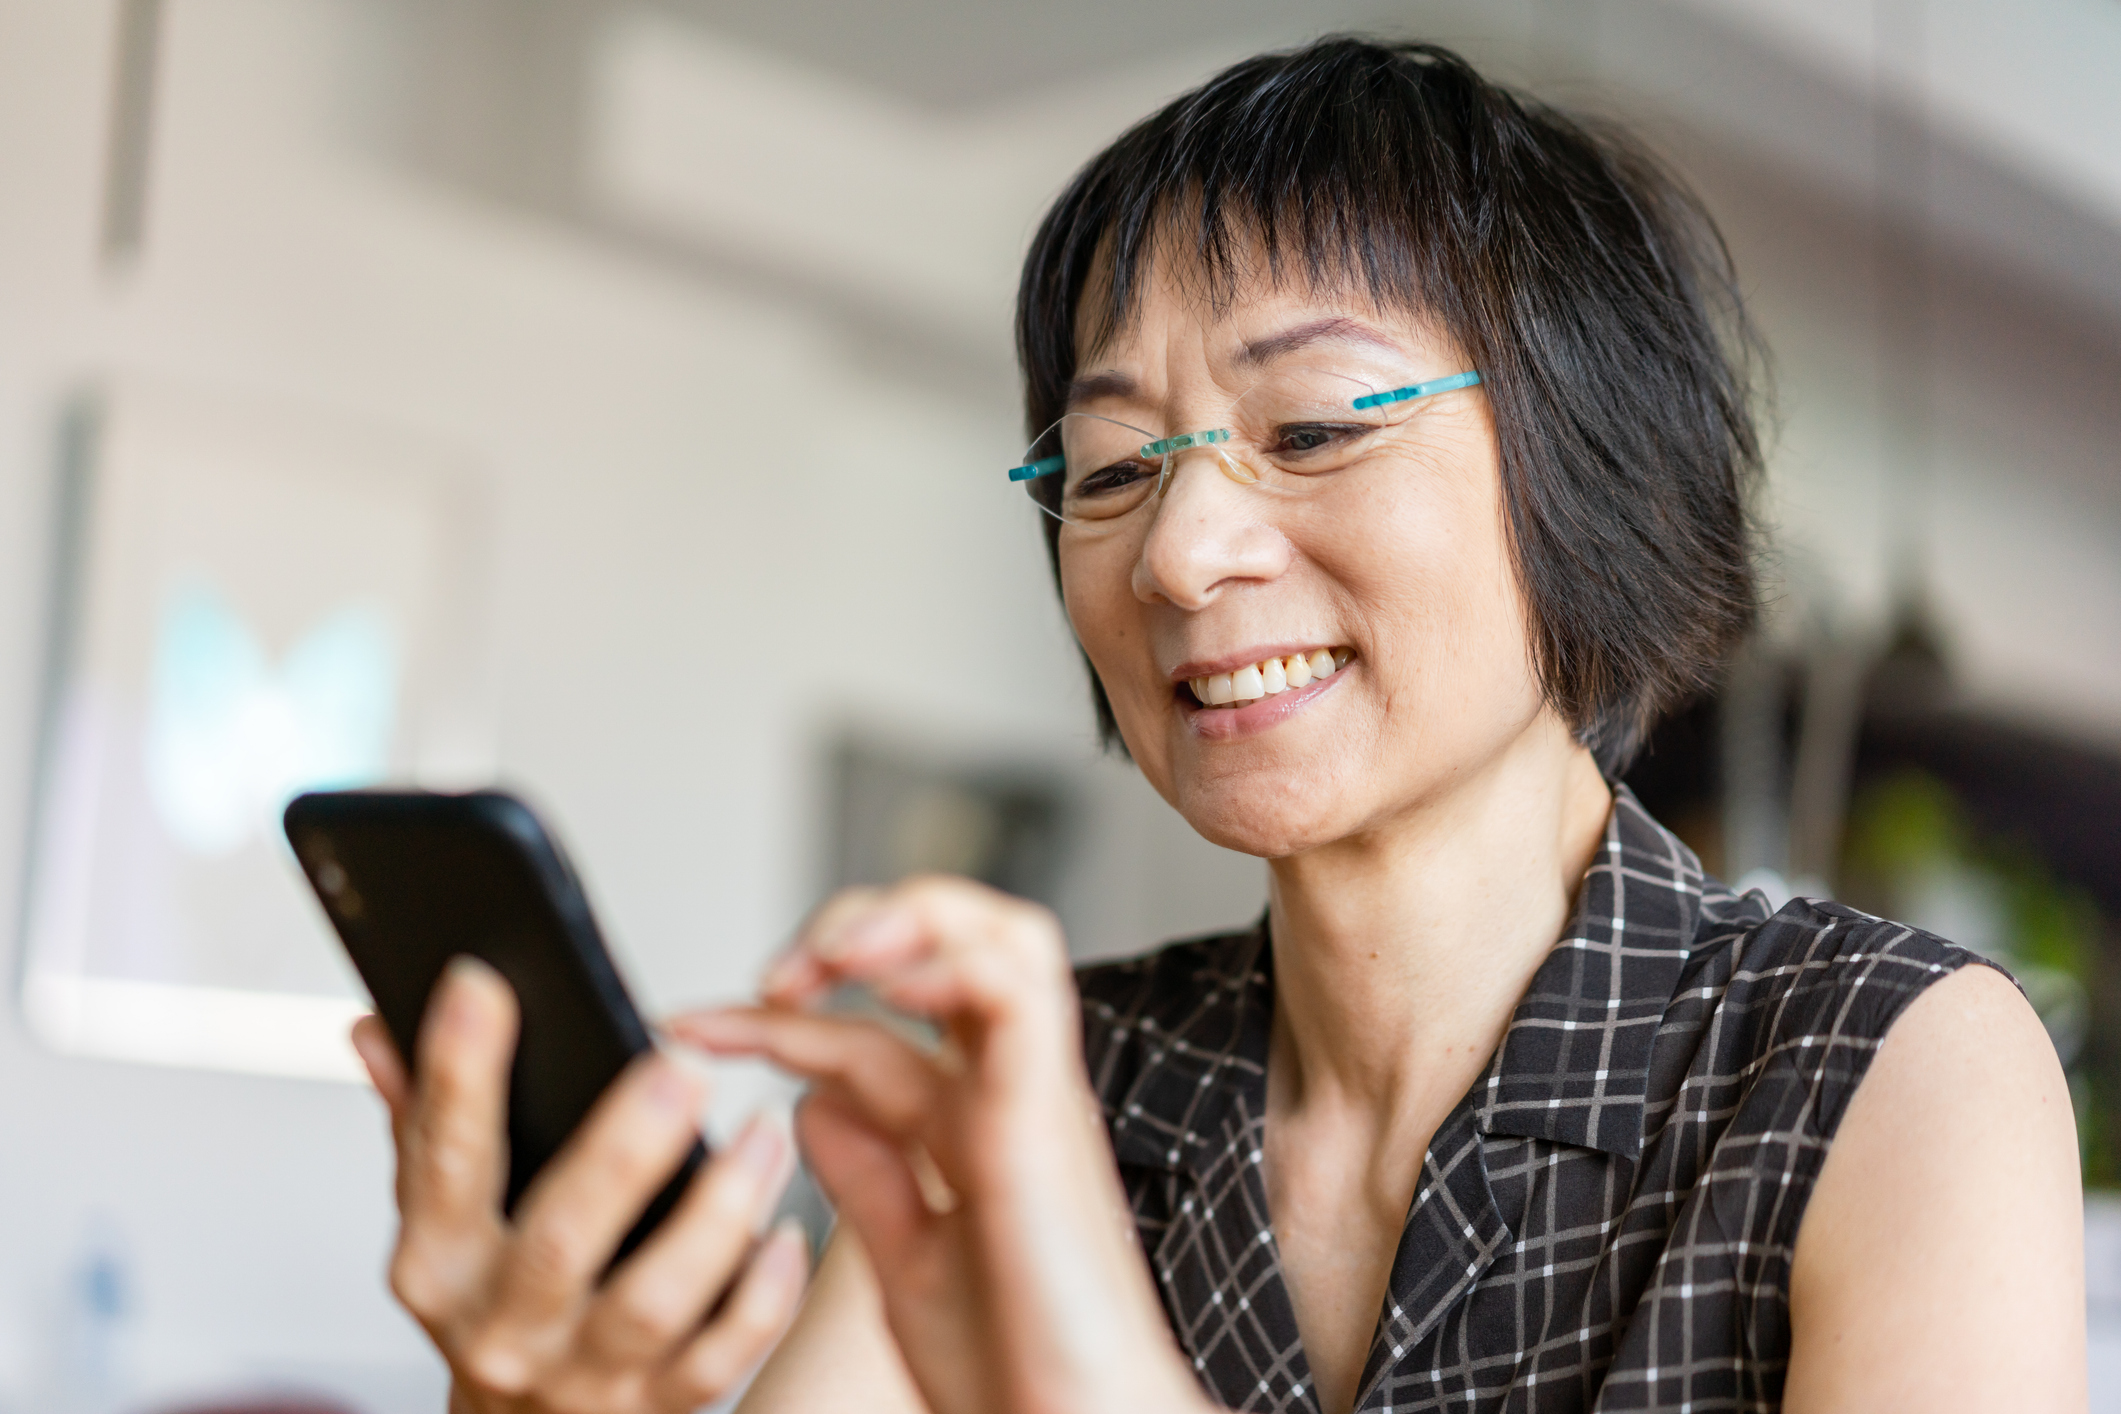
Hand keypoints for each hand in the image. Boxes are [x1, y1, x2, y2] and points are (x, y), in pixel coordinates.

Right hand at [352, 957, 807, 1413]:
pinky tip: (786, 1232)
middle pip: (560, 1238)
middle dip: (624, 1150)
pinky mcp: (656, 1408)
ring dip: (719, 1212)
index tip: (483, 984)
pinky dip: (762, 1294)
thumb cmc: (493, 1306)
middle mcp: (503, 1325)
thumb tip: (378, 1027)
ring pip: (654, 1301)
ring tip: (764, 1135)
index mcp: (440, 1262)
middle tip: (682, 1067)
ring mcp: (581, 1375)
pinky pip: (722, 1356)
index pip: (442, 1158)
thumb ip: (423, 1122)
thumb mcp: (443, 1220)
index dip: (458, 1070)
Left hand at [670, 878, 1210, 1413]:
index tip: (688, 1030)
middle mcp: (1005, 1095)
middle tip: (772, 975)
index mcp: (971, 1129)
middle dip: (853, 926)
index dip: (773, 1019)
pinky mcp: (1046, 1113)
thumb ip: (870, 1179)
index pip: (868, 1031)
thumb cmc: (1014, 1368)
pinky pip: (1016, 990)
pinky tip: (884, 984)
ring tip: (826, 954)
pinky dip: (948, 961)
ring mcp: (1031, 1096)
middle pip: (954, 944)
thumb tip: (810, 1102)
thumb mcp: (909, 1263)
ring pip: (999, 937)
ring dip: (904, 919)